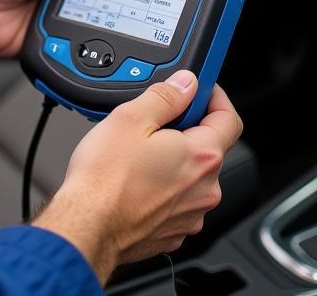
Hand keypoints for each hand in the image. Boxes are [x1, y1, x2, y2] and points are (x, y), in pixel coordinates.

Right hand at [34, 74, 241, 284]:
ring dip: (174, 161)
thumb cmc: (105, 178)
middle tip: (156, 122)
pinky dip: (163, 188)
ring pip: (191, 176)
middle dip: (187, 131)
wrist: (87, 226)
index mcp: (201, 156)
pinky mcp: (173, 232)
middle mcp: (205, 189)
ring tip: (138, 154)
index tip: (199, 90)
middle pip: (209, 148)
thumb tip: (186, 84)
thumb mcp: (131, 117)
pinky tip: (136, 181)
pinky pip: (176, 201)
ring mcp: (190, 215)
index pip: (229, 119)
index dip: (214, 97)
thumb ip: (166, 96)